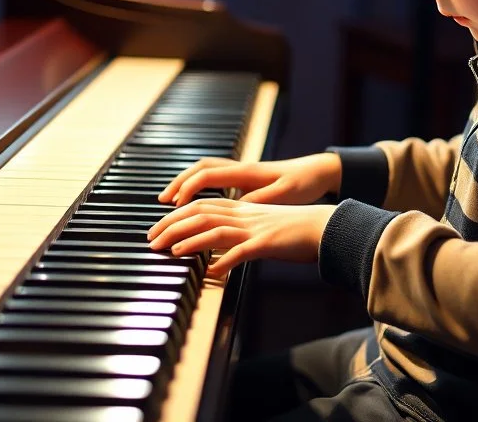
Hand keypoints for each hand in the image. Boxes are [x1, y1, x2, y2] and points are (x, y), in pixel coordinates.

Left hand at [147, 198, 336, 277]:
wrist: (325, 228)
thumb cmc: (295, 231)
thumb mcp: (261, 227)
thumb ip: (238, 235)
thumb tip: (217, 252)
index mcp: (242, 209)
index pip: (201, 205)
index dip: (176, 215)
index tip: (158, 229)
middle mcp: (245, 215)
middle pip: (201, 213)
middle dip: (172, 226)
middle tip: (152, 240)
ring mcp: (255, 228)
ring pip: (215, 229)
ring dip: (189, 240)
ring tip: (170, 251)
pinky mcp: (268, 244)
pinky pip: (241, 252)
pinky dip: (224, 261)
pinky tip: (210, 272)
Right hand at [157, 153, 341, 206]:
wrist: (316, 172)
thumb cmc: (302, 183)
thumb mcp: (284, 194)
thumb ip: (260, 201)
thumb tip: (237, 207)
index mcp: (246, 172)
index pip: (207, 174)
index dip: (188, 188)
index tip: (175, 204)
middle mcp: (239, 169)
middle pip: (199, 169)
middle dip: (178, 182)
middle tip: (162, 201)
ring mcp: (241, 173)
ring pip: (205, 171)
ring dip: (186, 183)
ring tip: (171, 202)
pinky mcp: (244, 180)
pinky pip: (214, 178)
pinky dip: (199, 187)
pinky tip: (194, 203)